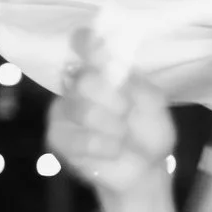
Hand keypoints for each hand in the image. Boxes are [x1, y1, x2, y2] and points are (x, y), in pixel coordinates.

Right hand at [48, 30, 178, 199]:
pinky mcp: (57, 138)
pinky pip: (79, 139)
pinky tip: (113, 151)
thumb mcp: (154, 107)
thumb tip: (117, 68)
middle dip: (114, 100)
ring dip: (113, 127)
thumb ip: (139, 86)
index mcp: (101, 71)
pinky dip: (104, 147)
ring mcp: (63, 111)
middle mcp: (77, 86)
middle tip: (126, 112)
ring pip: (83, 111)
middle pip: (85, 80)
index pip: (85, 45)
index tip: (93, 45)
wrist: (145, 169)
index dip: (87, 43)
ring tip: (123, 136)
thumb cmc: (148, 132)